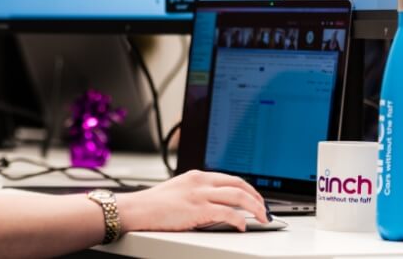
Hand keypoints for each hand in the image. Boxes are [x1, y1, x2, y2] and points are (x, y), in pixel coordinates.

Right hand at [115, 170, 267, 231]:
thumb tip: (214, 204)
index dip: (248, 189)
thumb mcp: (179, 190)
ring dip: (255, 208)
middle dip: (257, 198)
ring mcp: (200, 194)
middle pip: (239, 185)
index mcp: (197, 176)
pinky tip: (242, 226)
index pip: (230, 178)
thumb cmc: (153, 204)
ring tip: (262, 217)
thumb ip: (197, 192)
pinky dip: (239, 219)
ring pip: (238, 196)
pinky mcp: (197, 209)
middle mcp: (201, 182)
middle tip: (265, 209)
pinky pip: (227, 212)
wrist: (136, 209)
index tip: (255, 199)